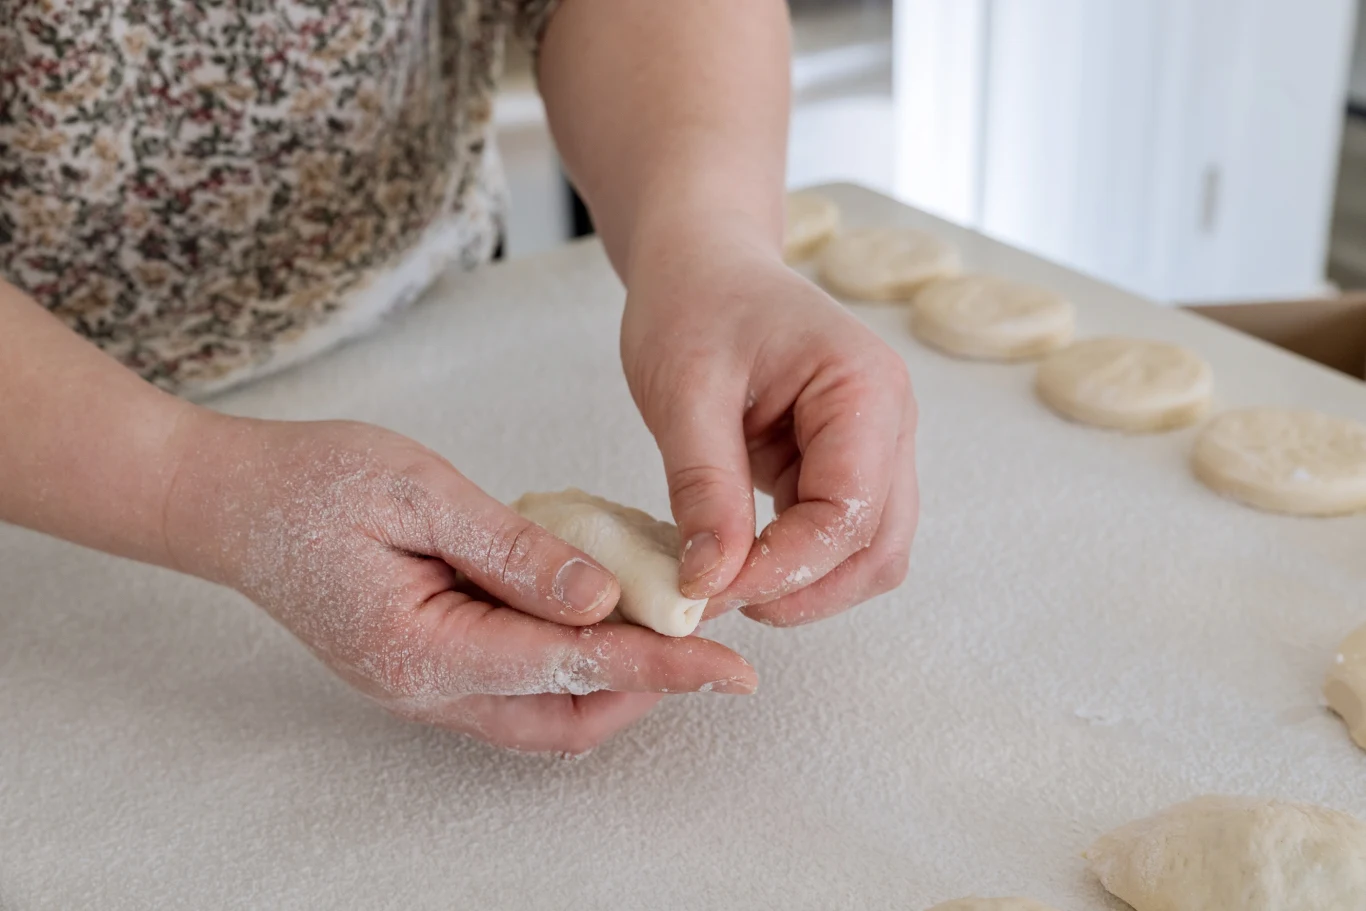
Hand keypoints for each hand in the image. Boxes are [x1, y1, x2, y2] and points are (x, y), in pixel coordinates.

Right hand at [163, 416, 756, 752]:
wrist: (229, 502)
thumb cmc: (312, 484)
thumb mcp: (421, 493)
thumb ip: (517, 552)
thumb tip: (606, 596)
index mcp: (425, 650)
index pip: (572, 670)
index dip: (662, 668)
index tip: (730, 666)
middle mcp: (427, 689)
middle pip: (566, 721)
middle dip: (646, 688)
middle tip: (703, 634)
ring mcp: (422, 686)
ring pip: (545, 714)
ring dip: (612, 680)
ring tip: (662, 619)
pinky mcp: (425, 665)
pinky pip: (517, 685)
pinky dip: (570, 660)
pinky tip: (594, 606)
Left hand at [621, 220, 917, 625]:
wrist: (702, 264)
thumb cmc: (695, 303)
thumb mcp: (683, 390)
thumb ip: (703, 487)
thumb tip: (709, 581)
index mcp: (865, 389)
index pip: (850, 513)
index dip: (784, 569)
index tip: (708, 591)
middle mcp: (889, 424)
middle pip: (879, 548)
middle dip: (804, 591)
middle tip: (715, 601)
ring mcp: (874, 448)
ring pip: (867, 555)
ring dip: (804, 588)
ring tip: (721, 583)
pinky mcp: (843, 467)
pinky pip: (836, 538)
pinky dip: (793, 564)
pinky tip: (734, 560)